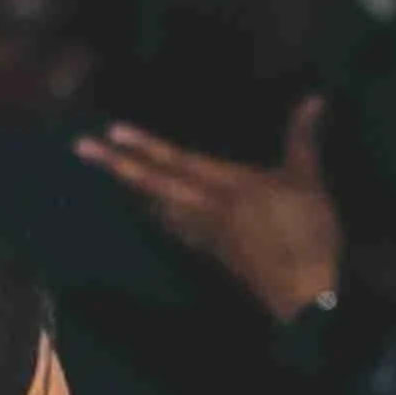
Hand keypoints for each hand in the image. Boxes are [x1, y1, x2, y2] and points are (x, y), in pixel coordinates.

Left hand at [82, 102, 347, 325]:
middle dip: (117, 165)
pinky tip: (154, 211)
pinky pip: (175, 229)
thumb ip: (303, 139)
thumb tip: (315, 97)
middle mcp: (206, 208)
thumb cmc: (306, 234)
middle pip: (153, 183)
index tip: (111, 131)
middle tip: (80, 148)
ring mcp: (205, 234)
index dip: (145, 146)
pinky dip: (158, 216)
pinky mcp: (213, 254)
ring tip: (110, 172)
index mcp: (228, 187)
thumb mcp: (308, 181)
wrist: (303, 297)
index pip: (178, 161)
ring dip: (132, 189)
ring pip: (159, 208)